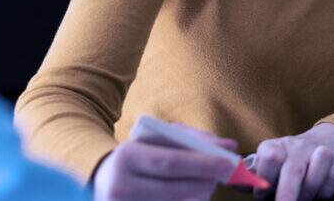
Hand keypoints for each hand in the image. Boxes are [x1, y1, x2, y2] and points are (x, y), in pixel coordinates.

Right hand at [92, 122, 236, 200]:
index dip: (202, 164)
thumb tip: (230, 147)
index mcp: (127, 157)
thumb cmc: (141, 154)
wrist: (104, 179)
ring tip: (207, 185)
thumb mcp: (160, 138)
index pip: (170, 162)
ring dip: (198, 196)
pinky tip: (192, 197)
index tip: (228, 163)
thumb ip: (194, 138)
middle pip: (173, 189)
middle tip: (225, 175)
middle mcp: (120, 186)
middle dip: (205, 182)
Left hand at [251, 123, 333, 199]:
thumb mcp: (268, 165)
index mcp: (275, 147)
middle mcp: (297, 146)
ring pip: (316, 172)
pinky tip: (316, 194)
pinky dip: (322, 194)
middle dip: (287, 195)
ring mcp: (319, 152)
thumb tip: (235, 182)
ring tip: (302, 198)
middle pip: (292, 170)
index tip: (261, 196)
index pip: (269, 157)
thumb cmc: (290, 162)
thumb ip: (253, 176)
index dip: (264, 180)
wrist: (329, 143)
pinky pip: (331, 182)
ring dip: (308, 192)